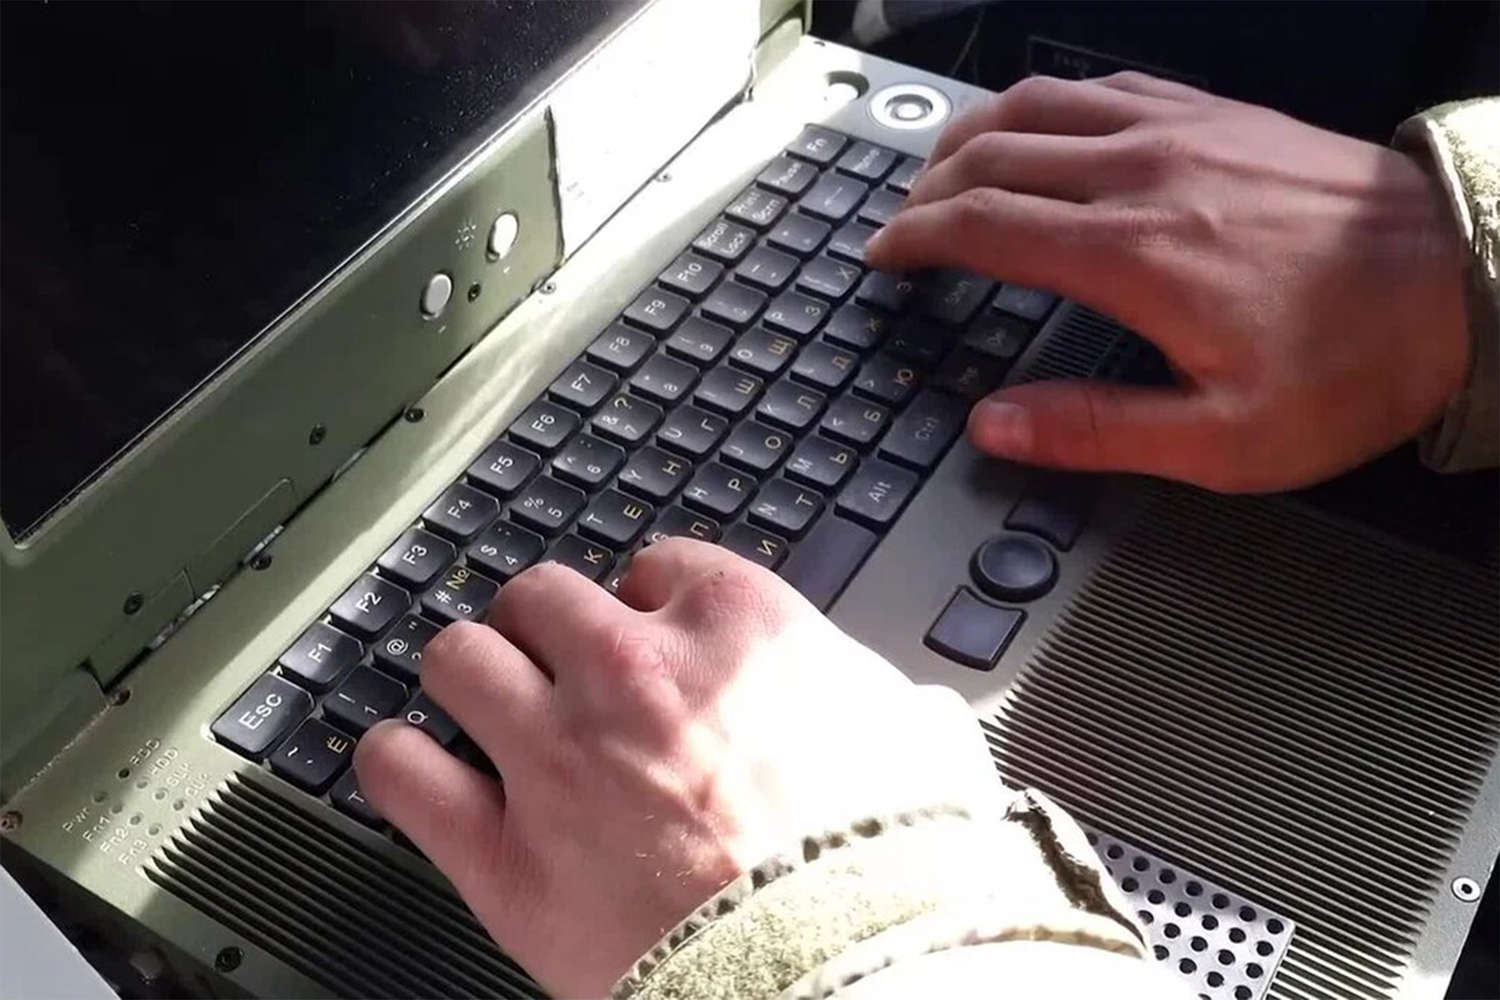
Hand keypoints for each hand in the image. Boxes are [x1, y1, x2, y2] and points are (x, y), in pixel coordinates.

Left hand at [354, 540, 1000, 997]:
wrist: (849, 976)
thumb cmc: (894, 872)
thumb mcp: (924, 747)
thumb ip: (884, 702)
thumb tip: (901, 710)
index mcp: (738, 629)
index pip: (656, 565)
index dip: (648, 599)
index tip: (647, 626)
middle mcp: (633, 671)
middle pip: (541, 597)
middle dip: (548, 627)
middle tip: (558, 665)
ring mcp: (556, 758)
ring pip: (460, 659)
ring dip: (470, 674)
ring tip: (480, 700)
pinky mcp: (506, 857)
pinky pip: (404, 775)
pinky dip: (397, 762)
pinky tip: (408, 764)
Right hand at [866, 72, 1470, 491]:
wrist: (1467, 281)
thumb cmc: (1356, 363)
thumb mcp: (1224, 441)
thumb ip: (1096, 429)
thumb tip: (996, 425)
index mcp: (1134, 255)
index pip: (982, 224)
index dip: (914, 239)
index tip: (884, 257)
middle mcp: (1147, 174)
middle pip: (993, 154)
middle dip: (926, 188)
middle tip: (899, 223)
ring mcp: (1183, 131)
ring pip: (1039, 104)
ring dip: (972, 133)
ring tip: (940, 167)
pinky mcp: (1218, 114)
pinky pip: (1105, 85)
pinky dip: (1047, 105)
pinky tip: (1041, 127)